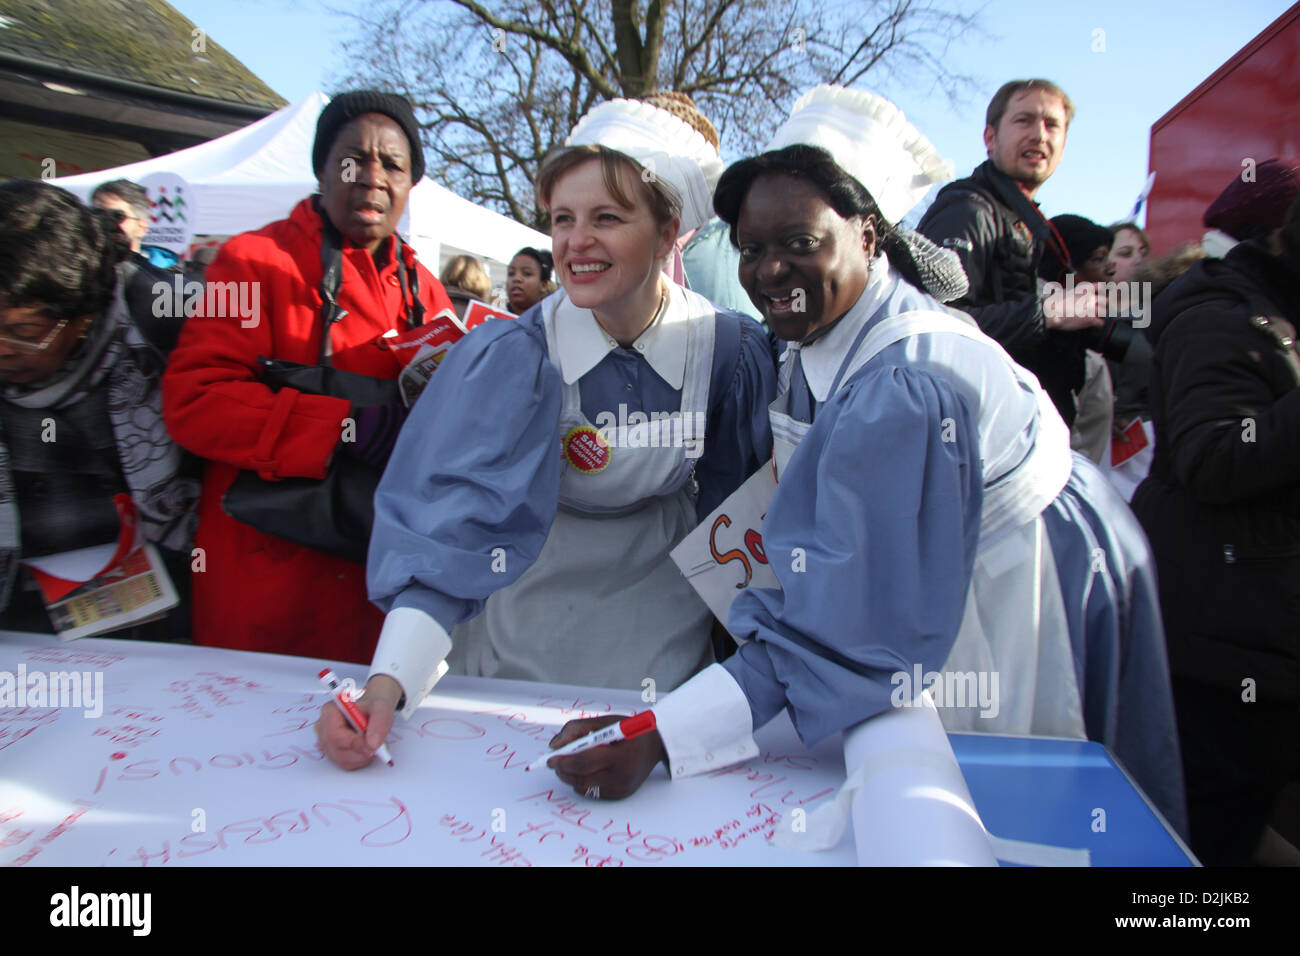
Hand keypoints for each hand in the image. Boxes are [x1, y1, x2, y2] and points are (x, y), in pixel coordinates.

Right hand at [315, 674, 401, 769]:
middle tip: (379, 746)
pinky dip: (361, 760)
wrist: (371, 711)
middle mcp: (322, 728)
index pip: (335, 735)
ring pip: (343, 760)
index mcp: (329, 711)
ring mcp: (325, 742)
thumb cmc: (372, 707)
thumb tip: (373, 745)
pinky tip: (367, 748)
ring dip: (363, 757)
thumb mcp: (381, 708)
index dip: (354, 744)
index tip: (373, 747)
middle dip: (361, 752)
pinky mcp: (332, 753)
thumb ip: (380, 723)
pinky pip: (346, 764)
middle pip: (337, 750)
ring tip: (374, 743)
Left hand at [545, 715, 666, 800]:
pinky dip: (583, 782)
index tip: (549, 759)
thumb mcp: (604, 722)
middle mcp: (621, 776)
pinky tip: (584, 771)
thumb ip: (577, 729)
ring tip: (567, 765)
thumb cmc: (629, 731)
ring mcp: (621, 788)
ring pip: (584, 788)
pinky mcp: (621, 794)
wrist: (656, 745)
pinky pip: (593, 792)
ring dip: (570, 777)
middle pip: (581, 779)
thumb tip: (554, 746)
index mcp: (619, 755)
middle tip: (554, 763)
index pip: (583, 763)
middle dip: (563, 771)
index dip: (563, 762)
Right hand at [1044, 283, 1104, 330]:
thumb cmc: (1055, 303)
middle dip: (1104, 305)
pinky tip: (1095, 325)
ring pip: (1104, 312)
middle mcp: (1090, 298)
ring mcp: (1091, 308)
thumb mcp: (1065, 292)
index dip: (1101, 292)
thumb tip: (1070, 293)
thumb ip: (1073, 292)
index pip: (1101, 287)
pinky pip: (1100, 322)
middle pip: (1106, 301)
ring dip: (1101, 315)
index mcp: (1084, 290)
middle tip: (1100, 309)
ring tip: (1096, 317)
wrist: (1051, 312)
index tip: (1100, 295)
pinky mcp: (1090, 319)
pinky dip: (1098, 324)